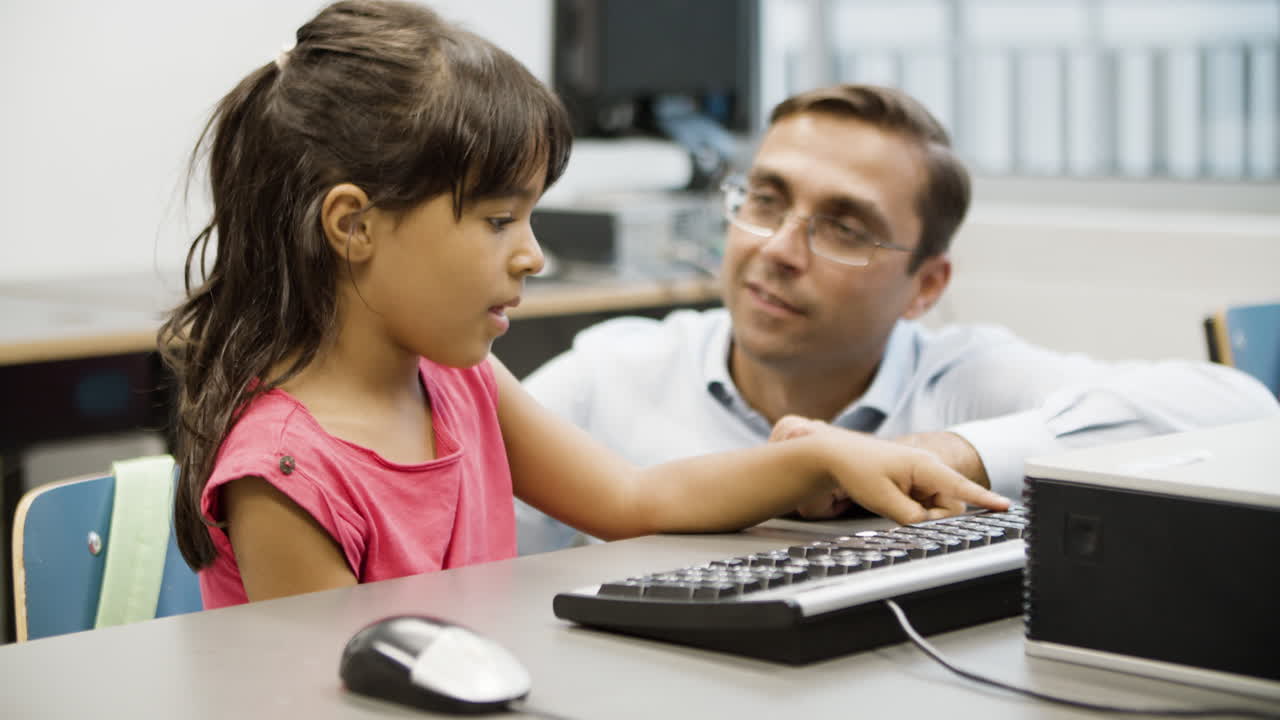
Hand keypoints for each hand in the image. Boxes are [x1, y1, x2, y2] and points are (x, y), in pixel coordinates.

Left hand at [773, 415, 1007, 524]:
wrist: (835, 454)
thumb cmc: (857, 469)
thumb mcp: (883, 500)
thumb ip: (912, 517)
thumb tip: (929, 526)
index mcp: (925, 467)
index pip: (962, 487)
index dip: (984, 499)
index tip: (1005, 506)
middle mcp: (927, 469)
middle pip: (949, 505)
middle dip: (932, 517)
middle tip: (902, 513)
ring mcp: (920, 475)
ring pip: (936, 507)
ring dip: (920, 513)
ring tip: (891, 501)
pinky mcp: (913, 482)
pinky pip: (924, 503)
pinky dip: (913, 509)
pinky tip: (893, 501)